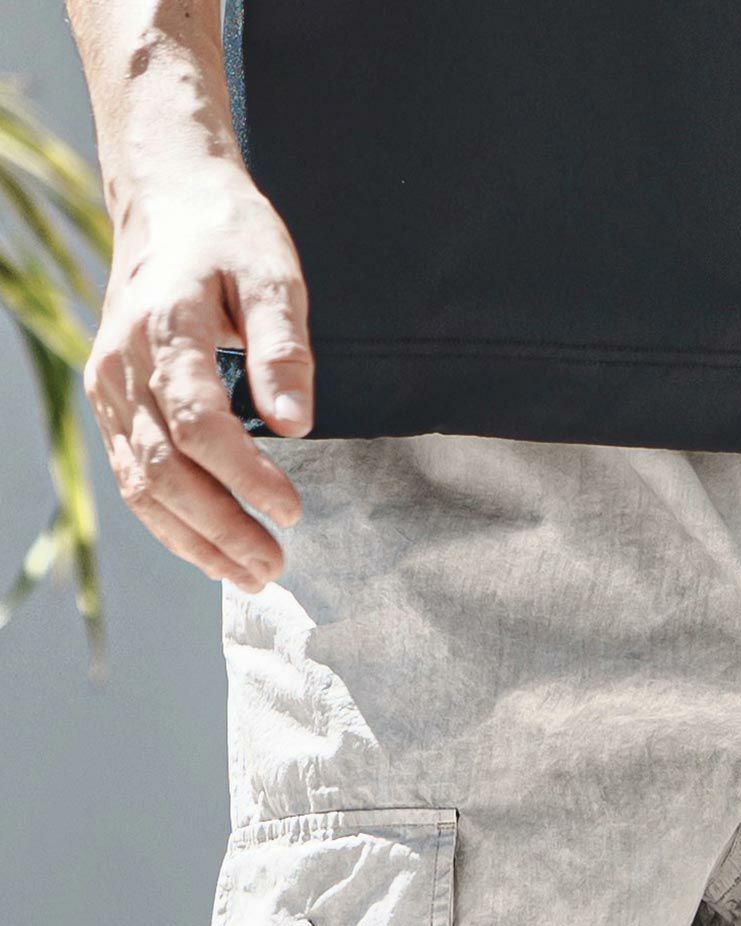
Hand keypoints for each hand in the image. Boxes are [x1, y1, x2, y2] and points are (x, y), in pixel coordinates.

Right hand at [84, 165, 312, 591]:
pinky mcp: (112, 404)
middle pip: (166, 469)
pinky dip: (171, 524)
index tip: (292, 510)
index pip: (198, 423)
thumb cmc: (227, 235)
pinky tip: (213, 552)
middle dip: (223, 527)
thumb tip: (294, 422)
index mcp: (165, 327)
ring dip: (197, 540)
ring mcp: (110, 388)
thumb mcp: (272, 271)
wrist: (167, 201)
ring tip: (251, 574)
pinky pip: (134, 477)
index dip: (245, 476)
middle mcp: (124, 364)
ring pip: (143, 484)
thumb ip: (283, 346)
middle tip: (276, 564)